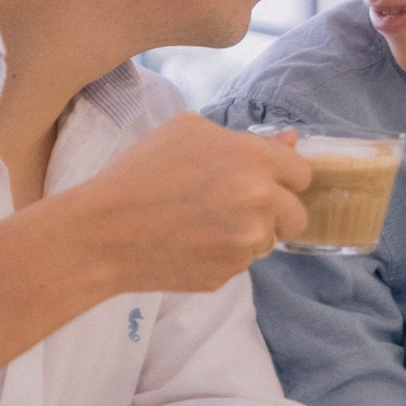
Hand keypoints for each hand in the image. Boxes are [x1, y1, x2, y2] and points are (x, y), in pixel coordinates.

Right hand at [70, 114, 309, 294]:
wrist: (103, 232)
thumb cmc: (139, 172)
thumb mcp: (187, 132)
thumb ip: (245, 138)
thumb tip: (290, 142)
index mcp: (254, 159)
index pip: (302, 174)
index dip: (283, 178)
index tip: (264, 182)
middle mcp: (260, 202)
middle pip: (296, 216)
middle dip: (276, 213)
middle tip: (237, 208)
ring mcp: (246, 242)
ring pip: (267, 242)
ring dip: (246, 235)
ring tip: (201, 224)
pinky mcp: (228, 273)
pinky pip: (238, 263)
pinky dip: (221, 255)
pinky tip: (187, 244)